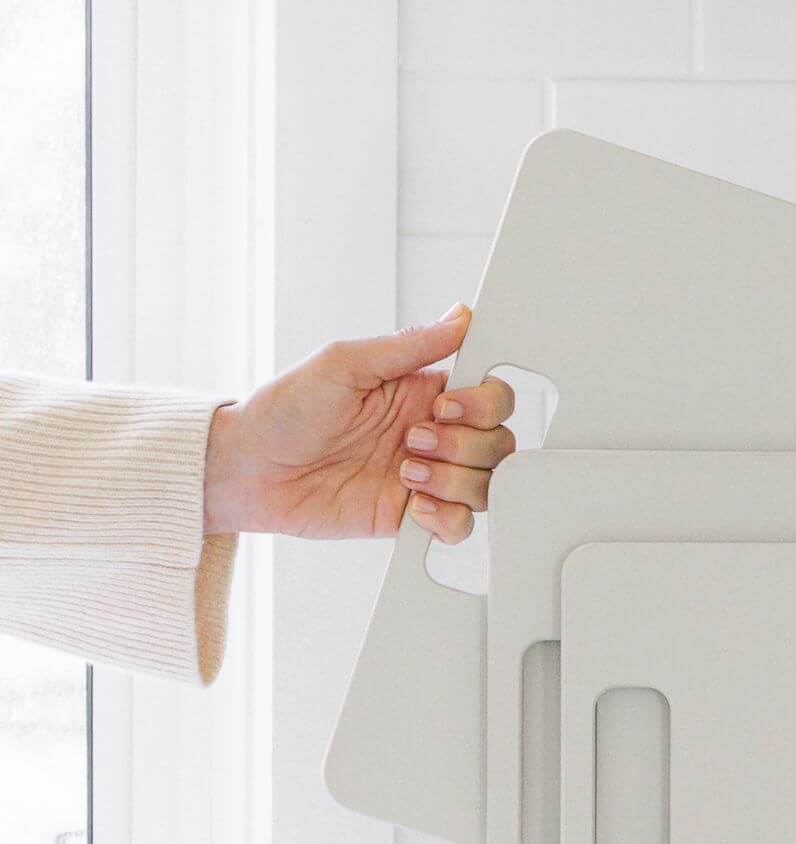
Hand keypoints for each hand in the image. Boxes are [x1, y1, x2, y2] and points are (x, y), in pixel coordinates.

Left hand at [202, 307, 513, 544]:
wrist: (248, 470)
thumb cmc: (282, 411)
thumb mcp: (344, 363)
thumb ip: (409, 344)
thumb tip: (460, 317)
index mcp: (421, 392)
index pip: (491, 396)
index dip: (483, 404)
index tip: (444, 406)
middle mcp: (432, 435)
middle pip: (499, 443)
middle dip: (465, 445)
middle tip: (414, 441)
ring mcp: (426, 478)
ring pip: (486, 485)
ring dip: (454, 480)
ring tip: (405, 474)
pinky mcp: (411, 517)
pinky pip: (461, 526)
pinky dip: (449, 519)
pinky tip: (416, 507)